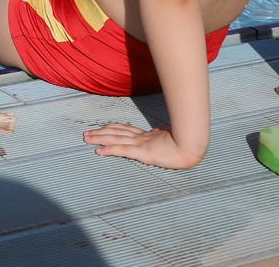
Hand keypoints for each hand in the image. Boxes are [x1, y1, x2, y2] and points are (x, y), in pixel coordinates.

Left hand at [83, 123, 201, 168]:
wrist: (191, 146)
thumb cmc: (186, 144)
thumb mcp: (172, 139)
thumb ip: (162, 137)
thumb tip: (160, 135)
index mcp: (148, 135)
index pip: (126, 129)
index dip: (113, 127)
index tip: (104, 126)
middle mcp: (141, 138)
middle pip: (116, 132)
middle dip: (101, 132)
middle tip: (87, 132)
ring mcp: (140, 144)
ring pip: (115, 139)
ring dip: (99, 139)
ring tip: (87, 138)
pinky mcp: (142, 152)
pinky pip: (121, 150)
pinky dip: (108, 150)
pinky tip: (98, 152)